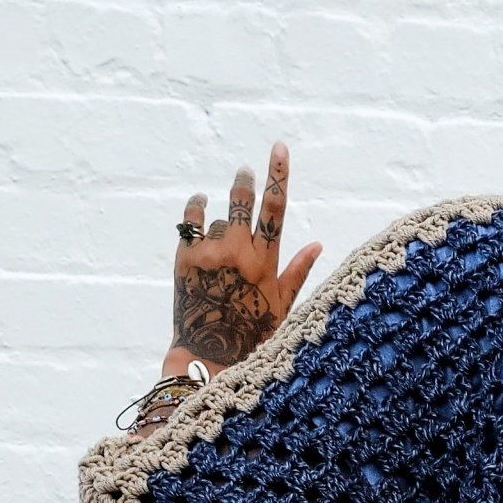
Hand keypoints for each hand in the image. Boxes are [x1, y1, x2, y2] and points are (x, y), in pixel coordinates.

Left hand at [169, 140, 322, 370]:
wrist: (209, 354)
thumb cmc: (252, 335)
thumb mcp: (283, 306)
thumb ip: (298, 272)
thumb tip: (317, 244)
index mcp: (266, 262)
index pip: (275, 209)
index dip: (278, 175)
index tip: (277, 148)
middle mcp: (238, 253)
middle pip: (242, 200)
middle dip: (245, 181)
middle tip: (244, 172)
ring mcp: (210, 253)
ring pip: (218, 219)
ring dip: (222, 227)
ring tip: (223, 253)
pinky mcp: (185, 258)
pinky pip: (190, 220)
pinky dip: (196, 209)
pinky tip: (200, 204)